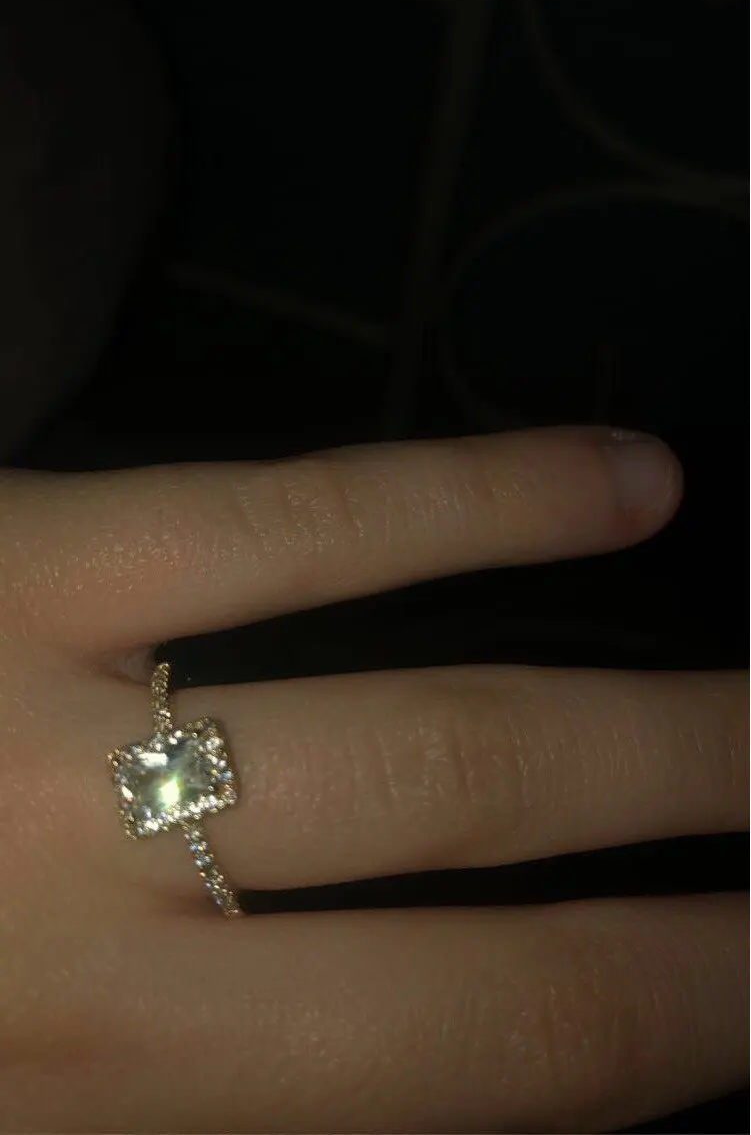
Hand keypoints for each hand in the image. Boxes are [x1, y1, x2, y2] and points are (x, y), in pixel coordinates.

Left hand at [1, 426, 745, 1132]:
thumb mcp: (74, 1092)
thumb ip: (252, 1063)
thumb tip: (481, 1000)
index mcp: (124, 1103)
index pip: (485, 1071)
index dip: (687, 1023)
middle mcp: (105, 961)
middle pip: (502, 958)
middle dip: (713, 898)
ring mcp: (52, 738)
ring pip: (436, 744)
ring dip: (657, 740)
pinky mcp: (23, 553)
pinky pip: (302, 520)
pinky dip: (487, 501)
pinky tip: (626, 482)